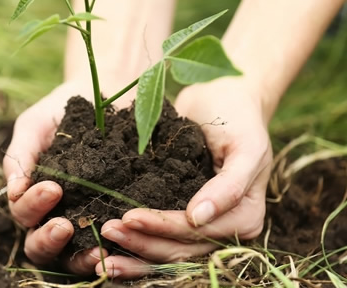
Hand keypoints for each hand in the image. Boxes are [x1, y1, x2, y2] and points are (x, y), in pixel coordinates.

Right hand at [3, 80, 133, 273]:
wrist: (103, 93)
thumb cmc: (61, 109)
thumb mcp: (34, 125)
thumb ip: (20, 155)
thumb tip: (14, 192)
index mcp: (31, 195)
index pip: (23, 214)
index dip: (33, 206)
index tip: (52, 187)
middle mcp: (53, 215)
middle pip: (39, 246)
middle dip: (48, 240)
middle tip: (64, 225)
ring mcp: (83, 222)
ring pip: (70, 257)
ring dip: (78, 257)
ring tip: (94, 249)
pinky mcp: (113, 220)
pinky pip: (108, 245)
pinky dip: (111, 250)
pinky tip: (119, 244)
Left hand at [95, 78, 272, 278]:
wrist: (224, 96)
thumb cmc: (239, 117)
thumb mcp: (246, 147)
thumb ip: (230, 185)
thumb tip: (198, 218)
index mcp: (244, 218)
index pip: (196, 233)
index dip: (163, 228)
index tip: (129, 217)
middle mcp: (223, 230)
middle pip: (178, 249)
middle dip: (141, 243)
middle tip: (107, 229)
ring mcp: (200, 227)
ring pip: (164, 250)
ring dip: (133, 249)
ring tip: (101, 246)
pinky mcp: (179, 216)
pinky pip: (156, 236)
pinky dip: (134, 242)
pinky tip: (106, 248)